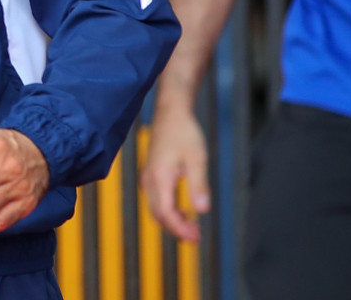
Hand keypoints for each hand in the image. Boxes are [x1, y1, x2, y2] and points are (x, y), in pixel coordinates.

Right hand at [142, 107, 209, 242]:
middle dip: (176, 230)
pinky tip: (184, 211)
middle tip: (197, 237)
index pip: (166, 213)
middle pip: (158, 215)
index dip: (180, 229)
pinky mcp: (151, 174)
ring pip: (155, 209)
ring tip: (193, 227)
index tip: (197, 238)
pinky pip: (156, 200)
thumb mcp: (197, 158)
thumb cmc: (184, 132)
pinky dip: (168, 211)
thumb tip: (202, 210)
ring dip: (172, 222)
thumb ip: (199, 184)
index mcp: (159, 178)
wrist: (170, 112)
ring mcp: (148, 177)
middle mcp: (149, 180)